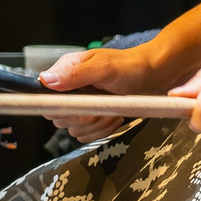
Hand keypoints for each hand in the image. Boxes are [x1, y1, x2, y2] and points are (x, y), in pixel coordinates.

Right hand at [38, 44, 166, 141]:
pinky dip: (102, 131)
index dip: (59, 108)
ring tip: (112, 110)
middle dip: (83, 118)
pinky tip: (115, 118)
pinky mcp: (93, 117)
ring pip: (74, 129)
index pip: (45, 98)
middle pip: (59, 118)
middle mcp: (68, 89)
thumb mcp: (104, 67)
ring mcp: (80, 104)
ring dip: (96, 125)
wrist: (155, 75)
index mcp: (65, 71)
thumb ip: (76, 74)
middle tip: (102, 106)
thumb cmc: (131, 65)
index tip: (78, 108)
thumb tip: (47, 80)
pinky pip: (87, 135)